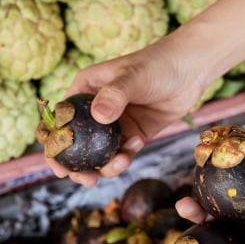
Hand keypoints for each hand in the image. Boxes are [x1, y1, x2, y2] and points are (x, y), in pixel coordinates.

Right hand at [48, 37, 211, 185]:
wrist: (191, 69)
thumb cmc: (158, 64)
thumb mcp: (133, 77)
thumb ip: (115, 95)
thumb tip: (99, 117)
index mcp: (84, 90)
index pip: (60, 120)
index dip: (54, 144)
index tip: (57, 165)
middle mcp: (95, 109)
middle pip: (77, 145)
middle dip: (79, 167)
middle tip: (87, 180)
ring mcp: (115, 124)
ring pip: (100, 155)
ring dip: (106, 167)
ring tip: (121, 163)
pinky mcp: (134, 134)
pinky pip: (123, 154)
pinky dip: (127, 157)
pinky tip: (138, 142)